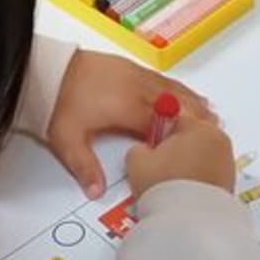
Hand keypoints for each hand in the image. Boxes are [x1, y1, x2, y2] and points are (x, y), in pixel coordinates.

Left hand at [46, 48, 213, 198]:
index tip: (195, 149)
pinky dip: (178, 88)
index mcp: (126, 107)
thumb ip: (84, 166)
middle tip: (215, 132)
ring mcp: (133, 74)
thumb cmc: (56, 103)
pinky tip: (185, 93)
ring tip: (210, 113)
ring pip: (171, 88)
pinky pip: (162, 78)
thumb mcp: (66, 139)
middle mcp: (136, 88)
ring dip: (191, 101)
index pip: (160, 124)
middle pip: (174, 104)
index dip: (178, 137)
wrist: (45, 67)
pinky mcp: (128, 66)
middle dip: (194, 118)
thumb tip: (97, 193)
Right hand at [125, 113, 235, 199]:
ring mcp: (227, 161)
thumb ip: (138, 149)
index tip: (152, 143)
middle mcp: (218, 139)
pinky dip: (199, 178)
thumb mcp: (137, 162)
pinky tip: (184, 191)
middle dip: (178, 146)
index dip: (160, 130)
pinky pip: (210, 173)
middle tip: (161, 164)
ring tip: (172, 181)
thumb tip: (143, 151)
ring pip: (203, 154)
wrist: (190, 220)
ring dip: (190, 162)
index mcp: (197, 126)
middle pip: (193, 134)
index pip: (175, 115)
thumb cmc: (165, 186)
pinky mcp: (231, 181)